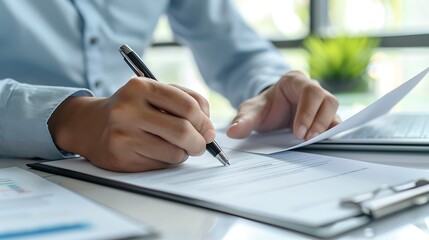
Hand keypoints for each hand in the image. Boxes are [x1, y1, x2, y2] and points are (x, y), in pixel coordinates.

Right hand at [48, 77, 214, 171]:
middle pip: (182, 131)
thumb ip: (184, 101)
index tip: (208, 129)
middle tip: (201, 144)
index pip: (187, 105)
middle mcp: (129, 109)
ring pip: (174, 152)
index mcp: (141, 87)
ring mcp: (123, 134)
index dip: (204, 120)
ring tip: (179, 147)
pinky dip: (170, 161)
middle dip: (200, 141)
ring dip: (185, 153)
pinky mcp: (122, 157)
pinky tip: (161, 152)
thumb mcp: (153, 93)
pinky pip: (162, 164)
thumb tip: (209, 129)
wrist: (90, 125)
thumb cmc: (131, 108)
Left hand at [227, 71, 339, 139]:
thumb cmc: (264, 109)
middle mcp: (311, 88)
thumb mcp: (251, 112)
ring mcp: (320, 101)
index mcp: (294, 81)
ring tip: (313, 140)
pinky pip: (334, 120)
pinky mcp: (324, 115)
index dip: (307, 111)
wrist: (269, 113)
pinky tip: (325, 139)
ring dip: (326, 125)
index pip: (310, 91)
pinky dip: (332, 129)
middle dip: (318, 120)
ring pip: (333, 108)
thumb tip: (232, 132)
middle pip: (327, 99)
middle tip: (306, 138)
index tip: (298, 131)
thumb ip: (243, 120)